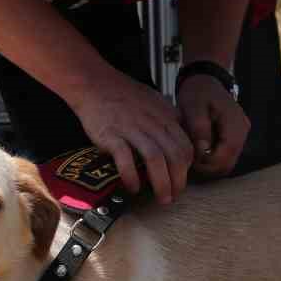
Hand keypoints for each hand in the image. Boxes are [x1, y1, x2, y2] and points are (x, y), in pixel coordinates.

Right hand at [69, 71, 192, 203]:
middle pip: (174, 156)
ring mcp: (132, 129)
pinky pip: (125, 159)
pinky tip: (133, 187)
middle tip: (173, 196)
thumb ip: (170, 118)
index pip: (185, 147)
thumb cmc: (123, 94)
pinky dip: (131, 176)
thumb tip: (181, 136)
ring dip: (161, 183)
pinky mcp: (111, 135)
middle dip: (178, 181)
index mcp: (164, 117)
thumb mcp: (154, 100)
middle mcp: (152, 123)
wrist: (94, 83)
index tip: (180, 181)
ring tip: (160, 198)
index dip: (186, 169)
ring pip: (155, 159)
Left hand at [177, 75, 249, 178]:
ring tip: (194, 152)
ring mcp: (241, 135)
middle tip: (190, 158)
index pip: (229, 152)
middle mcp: (243, 130)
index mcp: (235, 121)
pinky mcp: (236, 138)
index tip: (193, 159)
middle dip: (209, 165)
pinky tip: (200, 149)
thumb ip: (199, 127)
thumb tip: (203, 150)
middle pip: (230, 161)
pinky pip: (226, 156)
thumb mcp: (193, 106)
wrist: (205, 82)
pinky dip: (213, 158)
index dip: (210, 161)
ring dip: (210, 163)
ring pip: (228, 162)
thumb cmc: (197, 92)